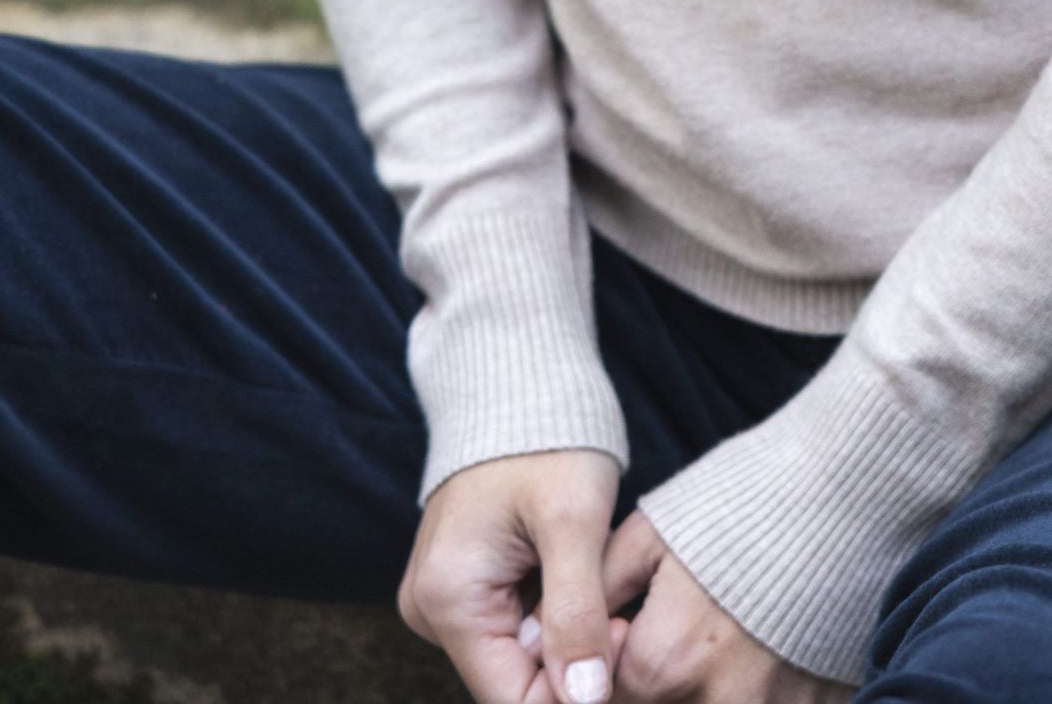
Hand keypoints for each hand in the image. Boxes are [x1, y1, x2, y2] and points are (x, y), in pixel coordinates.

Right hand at [399, 449, 627, 703]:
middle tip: (620, 613)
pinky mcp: (461, 584)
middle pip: (513, 680)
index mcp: (446, 597)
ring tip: (597, 584)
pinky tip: (575, 579)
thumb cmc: (549, 438)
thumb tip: (586, 702)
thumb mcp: (574, 524)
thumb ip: (577, 618)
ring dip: (564, 638)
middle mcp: (430, 607)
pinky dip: (550, 617)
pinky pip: (510, 627)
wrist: (523, 379)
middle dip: (573, 662)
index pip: (513, 698)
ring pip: (516, 658)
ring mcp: (442, 596)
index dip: (576, 689)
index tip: (622, 637)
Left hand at [602, 512, 851, 703]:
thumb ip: (593, 595)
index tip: (615, 633)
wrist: (843, 489)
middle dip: (639, 686)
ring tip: (699, 645)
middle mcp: (718, 701)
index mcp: (669, 659)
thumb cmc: (740, 502)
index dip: (594, 671)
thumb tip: (541, 638)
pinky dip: (737, 694)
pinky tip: (746, 656)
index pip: (601, 702)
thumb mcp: (650, 533)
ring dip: (689, 692)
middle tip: (660, 635)